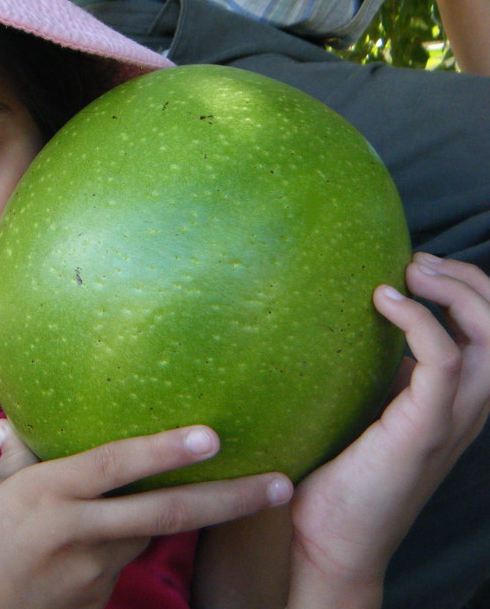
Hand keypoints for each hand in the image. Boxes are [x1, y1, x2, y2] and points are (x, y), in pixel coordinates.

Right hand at [0, 422, 291, 608]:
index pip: (115, 466)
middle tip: (280, 483)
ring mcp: (88, 575)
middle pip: (165, 515)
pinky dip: (125, 547)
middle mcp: (74, 533)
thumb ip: (18, 458)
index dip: (164, 451)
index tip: (212, 436)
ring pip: (146, 537)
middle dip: (230, 500)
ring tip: (209, 493)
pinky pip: (122, 566)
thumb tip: (17, 423)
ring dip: (168, 519)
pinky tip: (101, 544)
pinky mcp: (93, 604)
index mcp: (44, 495)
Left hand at [287, 254, 489, 606]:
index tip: (417, 265)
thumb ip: (376, 374)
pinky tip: (382, 300)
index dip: (467, 288)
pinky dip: (421, 321)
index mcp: (455, 400)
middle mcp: (466, 407)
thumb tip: (346, 325)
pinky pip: (444, 362)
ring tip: (410, 271)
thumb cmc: (339, 475)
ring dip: (457, 292)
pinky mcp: (424, 429)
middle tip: (417, 262)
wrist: (332, 540)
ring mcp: (450, 419)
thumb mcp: (365, 410)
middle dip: (470, 280)